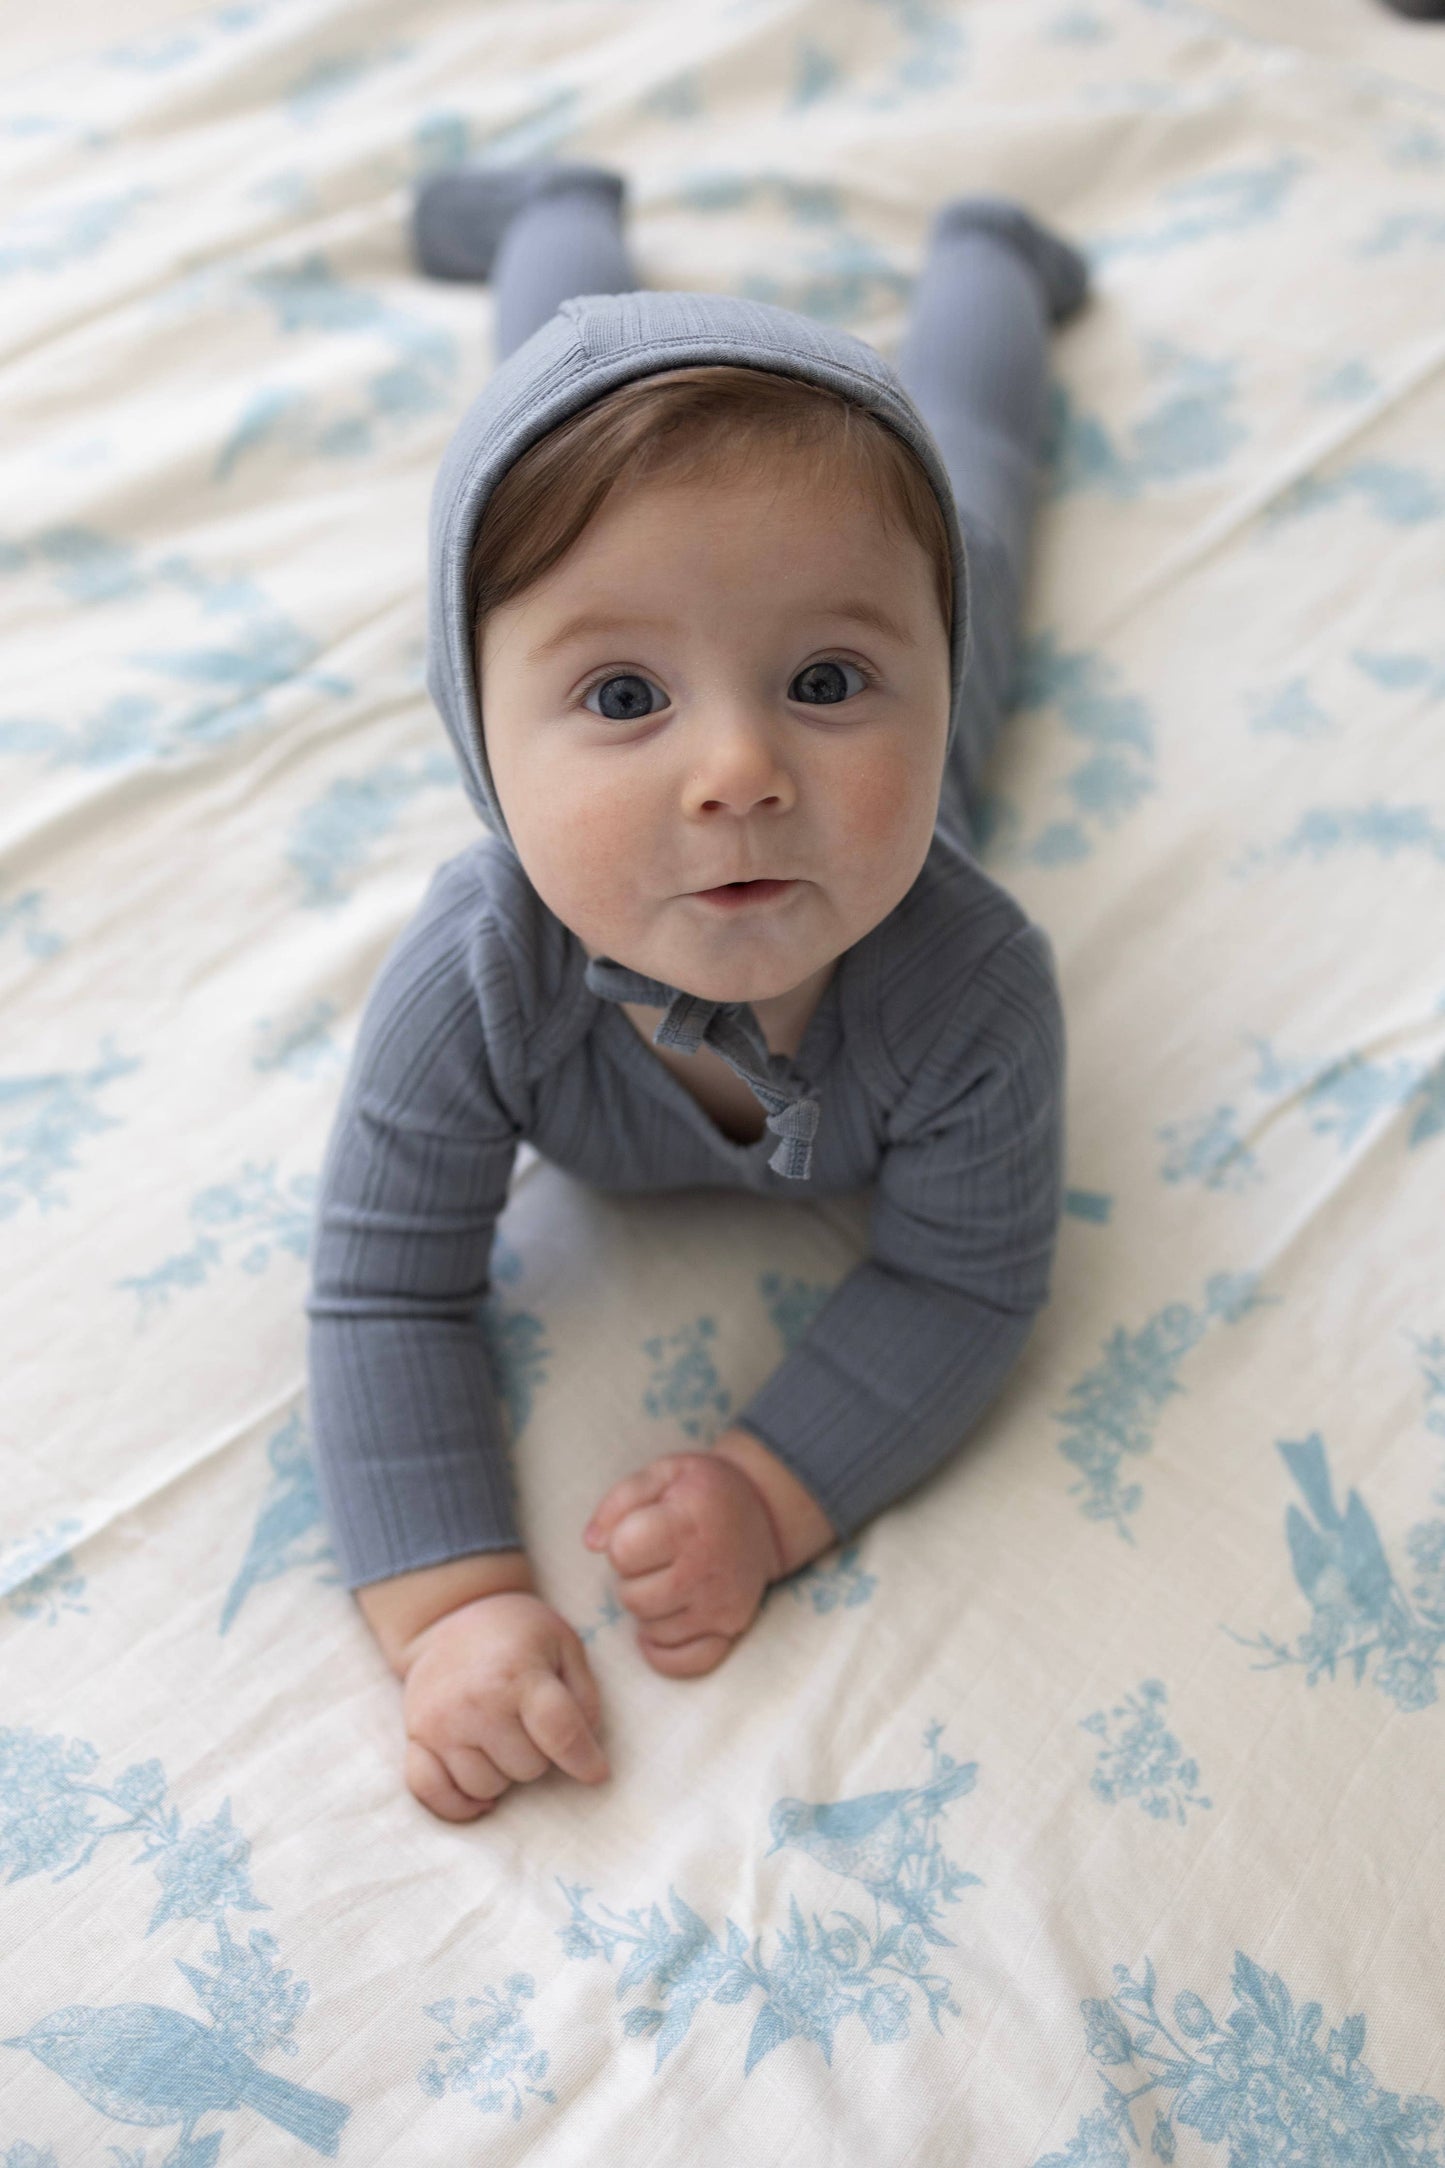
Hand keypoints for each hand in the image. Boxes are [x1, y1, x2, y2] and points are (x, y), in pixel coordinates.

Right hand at [399, 1590, 609, 1821]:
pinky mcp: (415, 1738)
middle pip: (527, 1769)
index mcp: (520, 1675)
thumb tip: (585, 1753)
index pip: (560, 1735)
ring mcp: (441, 1724)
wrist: (449, 1617)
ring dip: (501, 1774)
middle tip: (528, 1724)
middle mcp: (477, 1703)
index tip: (597, 1773)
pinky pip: (433, 1795)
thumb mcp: (564, 1645)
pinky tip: (476, 1791)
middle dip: (538, 1755)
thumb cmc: (516, 1634)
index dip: (585, 1761)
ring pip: (485, 1789)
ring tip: (500, 1739)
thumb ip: (584, 1698)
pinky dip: (457, 1803)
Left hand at [582, 1451, 782, 1678]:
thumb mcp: (663, 1473)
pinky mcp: (730, 1630)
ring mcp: (721, 1606)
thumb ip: (620, 1499)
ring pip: (651, 1630)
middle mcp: (707, 1570)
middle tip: (653, 1558)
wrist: (763, 1513)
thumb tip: (592, 1543)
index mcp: (688, 1524)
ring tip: (665, 1579)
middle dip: (631, 1578)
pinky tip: (666, 1619)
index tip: (640, 1530)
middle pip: (632, 1597)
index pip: (622, 1551)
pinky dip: (664, 1648)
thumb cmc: (703, 1491)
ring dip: (647, 1609)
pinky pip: (681, 1662)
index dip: (620, 1541)